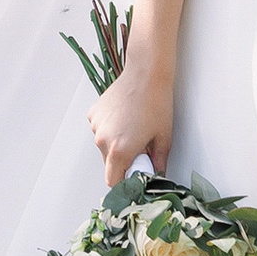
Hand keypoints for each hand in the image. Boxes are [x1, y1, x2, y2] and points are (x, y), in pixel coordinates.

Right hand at [90, 60, 172, 189]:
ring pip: (104, 146)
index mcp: (120, 151)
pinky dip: (110, 128)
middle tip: (140, 147)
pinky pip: (100, 129)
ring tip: (133, 127)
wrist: (146, 73)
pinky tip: (124, 116)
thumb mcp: (163, 137)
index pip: (113, 181)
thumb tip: (157, 174)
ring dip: (115, 143)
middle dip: (123, 161)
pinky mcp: (93, 114)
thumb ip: (159, 162)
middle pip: (109, 164)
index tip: (134, 175)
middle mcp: (103, 141)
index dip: (124, 182)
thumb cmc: (157, 103)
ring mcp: (96, 126)